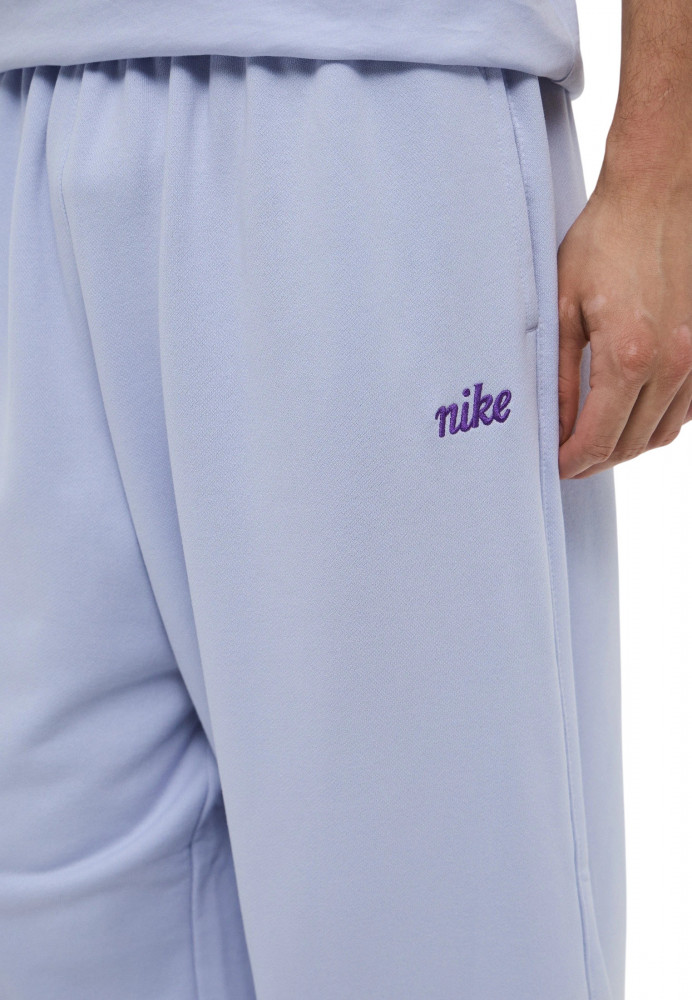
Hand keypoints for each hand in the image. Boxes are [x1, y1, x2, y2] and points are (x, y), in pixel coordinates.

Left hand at [556, 142, 691, 479]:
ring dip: (626, 446)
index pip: (599, 439)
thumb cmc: (605, 241)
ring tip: (592, 442)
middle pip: (632, 445)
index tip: (552, 466)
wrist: (657, 194)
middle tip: (566, 460)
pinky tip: (629, 415)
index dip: (572, 462)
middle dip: (594, 461)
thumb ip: (558, 376)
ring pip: (662, 433)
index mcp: (629, 357)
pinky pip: (685, 409)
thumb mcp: (563, 309)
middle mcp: (672, 365)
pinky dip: (656, 423)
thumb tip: (553, 425)